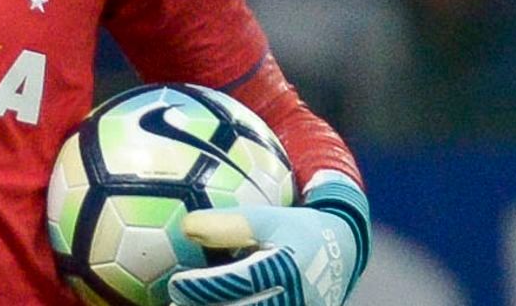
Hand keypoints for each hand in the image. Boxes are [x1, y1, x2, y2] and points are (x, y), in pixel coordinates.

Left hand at [168, 175, 369, 305]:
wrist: (342, 253)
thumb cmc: (297, 228)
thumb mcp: (268, 218)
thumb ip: (230, 224)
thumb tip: (186, 227)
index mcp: (285, 268)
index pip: (236, 283)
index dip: (203, 287)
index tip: (176, 284)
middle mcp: (292, 298)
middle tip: (173, 303)